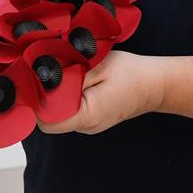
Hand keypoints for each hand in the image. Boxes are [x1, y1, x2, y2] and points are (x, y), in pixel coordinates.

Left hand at [38, 51, 165, 135]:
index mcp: (87, 116)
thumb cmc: (131, 73)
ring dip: (57, 94)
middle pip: (50, 117)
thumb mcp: (98, 66)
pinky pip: (71, 110)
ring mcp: (89, 124)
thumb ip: (70, 75)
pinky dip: (68, 96)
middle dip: (46, 94)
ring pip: (60, 113)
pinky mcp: (92, 118)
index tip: (37, 77)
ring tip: (66, 71)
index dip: (37, 99)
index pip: (46, 119)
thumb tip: (43, 79)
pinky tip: (76, 79)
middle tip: (51, 69)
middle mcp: (85, 126)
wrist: (156, 84)